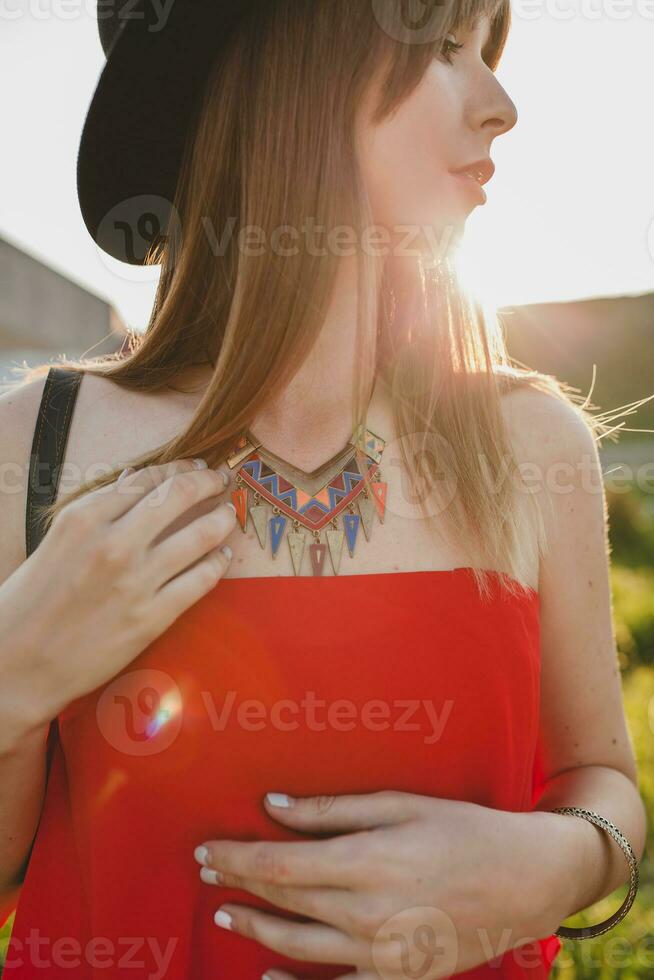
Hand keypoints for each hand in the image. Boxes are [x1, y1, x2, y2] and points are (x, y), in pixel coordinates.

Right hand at [0, 456, 236, 744]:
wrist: (19, 665)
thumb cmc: (32, 601)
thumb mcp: (58, 541)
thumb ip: (99, 513)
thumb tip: (136, 485)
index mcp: (84, 518)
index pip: (147, 479)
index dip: (179, 468)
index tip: (195, 466)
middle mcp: (114, 543)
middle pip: (180, 495)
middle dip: (209, 481)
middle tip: (221, 479)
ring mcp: (136, 581)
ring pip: (201, 534)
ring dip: (222, 518)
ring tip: (229, 514)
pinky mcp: (152, 618)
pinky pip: (201, 580)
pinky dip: (218, 563)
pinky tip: (222, 557)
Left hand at [194, 790, 564, 978]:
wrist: (526, 879)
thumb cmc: (463, 830)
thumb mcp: (400, 804)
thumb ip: (333, 810)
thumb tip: (274, 807)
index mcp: (366, 861)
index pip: (279, 864)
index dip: (236, 857)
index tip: (207, 847)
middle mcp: (366, 912)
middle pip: (282, 900)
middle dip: (237, 883)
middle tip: (206, 870)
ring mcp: (381, 954)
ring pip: (297, 945)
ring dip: (255, 928)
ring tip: (224, 914)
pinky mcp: (397, 979)